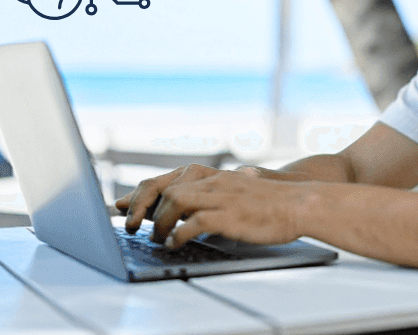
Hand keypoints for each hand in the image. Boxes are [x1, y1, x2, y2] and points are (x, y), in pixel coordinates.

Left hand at [112, 164, 269, 239]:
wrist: (298, 202)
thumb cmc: (267, 202)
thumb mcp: (233, 190)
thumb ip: (209, 194)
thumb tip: (184, 205)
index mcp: (209, 175)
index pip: (163, 180)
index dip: (138, 194)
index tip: (119, 206)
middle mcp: (211, 180)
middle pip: (162, 188)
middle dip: (141, 208)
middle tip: (132, 227)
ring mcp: (220, 196)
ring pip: (174, 201)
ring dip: (159, 222)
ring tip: (156, 237)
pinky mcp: (229, 215)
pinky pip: (194, 222)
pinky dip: (178, 233)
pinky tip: (174, 243)